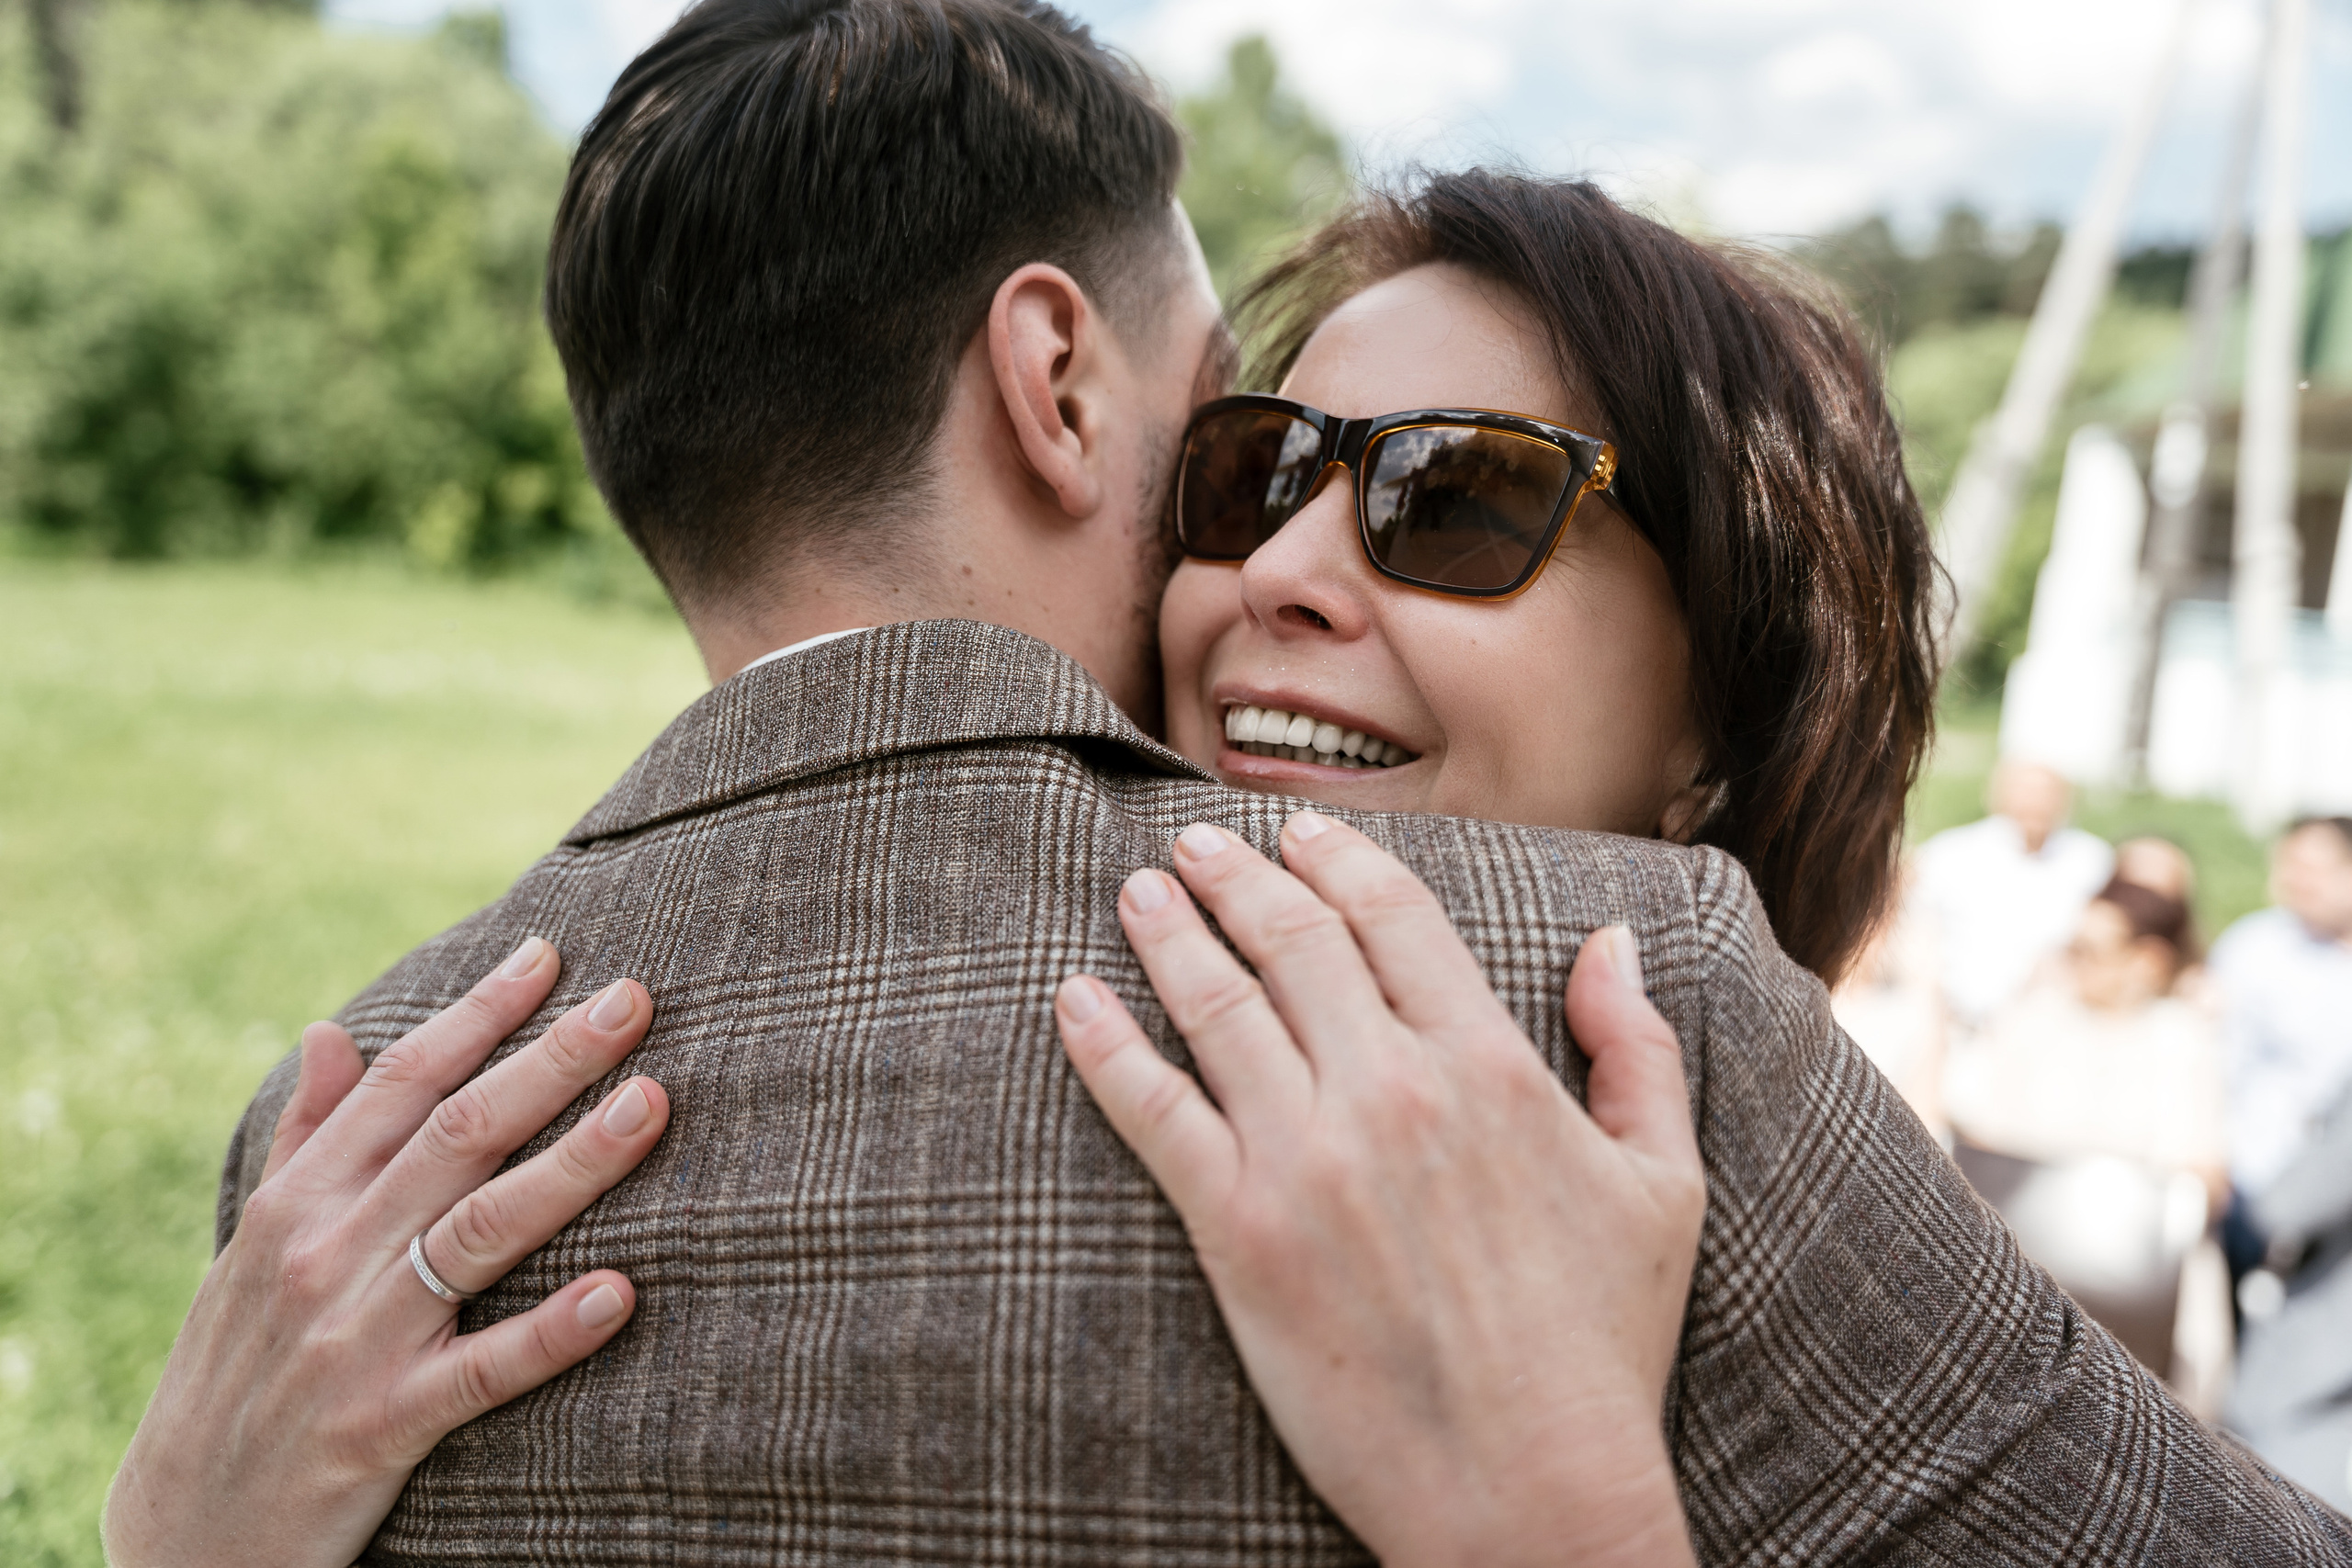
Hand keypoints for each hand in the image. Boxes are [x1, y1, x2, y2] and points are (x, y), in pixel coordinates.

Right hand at [103, 939, 671, 1567]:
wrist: (184, 1533)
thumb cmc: (237, 1369)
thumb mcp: (252, 1245)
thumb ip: (305, 1139)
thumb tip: (330, 1032)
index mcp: (300, 1202)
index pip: (405, 1084)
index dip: (480, 1014)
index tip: (551, 954)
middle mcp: (327, 1254)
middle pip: (459, 1136)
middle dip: (551, 1061)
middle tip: (635, 1000)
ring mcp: (356, 1340)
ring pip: (481, 1232)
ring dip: (573, 1165)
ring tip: (652, 1105)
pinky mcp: (383, 1427)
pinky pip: (481, 1372)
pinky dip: (549, 1332)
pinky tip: (620, 1293)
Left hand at [1055, 812, 1703, 1567]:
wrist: (1530, 1490)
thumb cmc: (1602, 1345)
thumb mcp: (1663, 1183)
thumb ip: (1640, 1048)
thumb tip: (1613, 937)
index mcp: (1492, 1066)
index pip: (1396, 917)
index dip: (1339, 861)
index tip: (1300, 834)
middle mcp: (1392, 1090)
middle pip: (1293, 942)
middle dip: (1236, 878)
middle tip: (1194, 845)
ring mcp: (1308, 1157)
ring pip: (1216, 1007)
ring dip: (1167, 935)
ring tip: (1136, 894)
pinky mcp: (1240, 1233)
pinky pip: (1153, 1112)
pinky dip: (1104, 1046)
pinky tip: (1072, 1000)